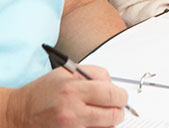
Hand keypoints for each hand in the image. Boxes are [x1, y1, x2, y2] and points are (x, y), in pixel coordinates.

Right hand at [5, 66, 127, 126]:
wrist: (20, 113)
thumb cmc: (43, 92)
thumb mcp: (68, 72)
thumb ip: (95, 74)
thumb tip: (114, 84)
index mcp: (74, 90)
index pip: (110, 95)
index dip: (122, 96)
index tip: (122, 96)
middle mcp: (72, 112)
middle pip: (112, 116)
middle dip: (118, 110)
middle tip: (116, 107)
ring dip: (108, 123)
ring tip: (101, 115)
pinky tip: (91, 123)